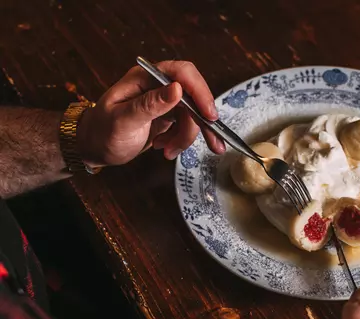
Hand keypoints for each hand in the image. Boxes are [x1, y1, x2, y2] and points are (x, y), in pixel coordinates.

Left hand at [77, 60, 225, 166]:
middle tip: (214, 144)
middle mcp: (158, 85)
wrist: (94, 148)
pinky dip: (181, 141)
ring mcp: (165, 101)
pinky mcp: (168, 116)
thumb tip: (177, 89)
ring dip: (187, 137)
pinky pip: (186, 126)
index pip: (182, 74)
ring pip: (193, 116)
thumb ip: (149, 104)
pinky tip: (165, 149)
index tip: (210, 115)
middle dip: (203, 122)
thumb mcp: (123, 120)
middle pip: (194, 97)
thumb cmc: (101, 132)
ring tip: (169, 152)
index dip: (200, 92)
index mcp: (146, 77)